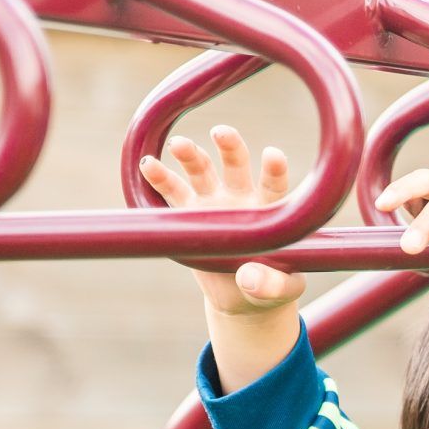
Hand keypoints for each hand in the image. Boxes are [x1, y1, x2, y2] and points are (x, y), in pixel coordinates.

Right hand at [139, 125, 305, 316]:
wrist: (242, 295)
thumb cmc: (271, 286)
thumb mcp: (281, 291)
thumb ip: (272, 284)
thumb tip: (247, 278)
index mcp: (269, 210)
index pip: (274, 186)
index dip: (273, 170)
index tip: (272, 154)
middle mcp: (240, 198)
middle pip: (236, 165)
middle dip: (229, 147)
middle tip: (221, 132)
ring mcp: (212, 203)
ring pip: (201, 172)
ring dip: (190, 156)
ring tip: (179, 144)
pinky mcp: (187, 215)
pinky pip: (171, 194)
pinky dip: (159, 179)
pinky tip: (147, 166)